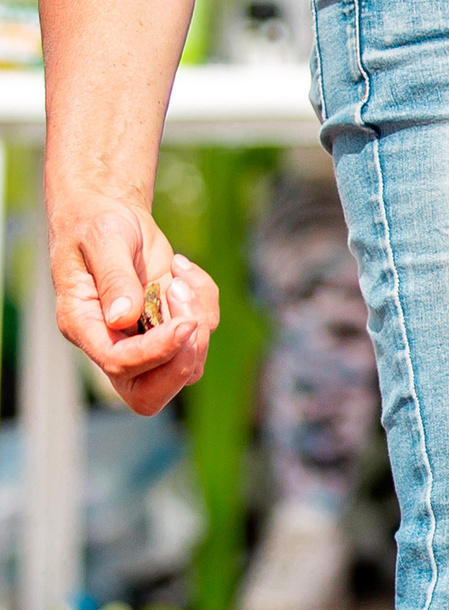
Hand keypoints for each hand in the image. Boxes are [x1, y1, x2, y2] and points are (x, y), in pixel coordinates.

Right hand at [50, 194, 217, 416]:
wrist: (111, 214)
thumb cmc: (97, 225)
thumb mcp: (103, 240)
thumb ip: (113, 278)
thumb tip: (123, 318)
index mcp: (83, 326)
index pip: (120, 364)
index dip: (156, 352)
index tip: (183, 323)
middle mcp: (113, 342)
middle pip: (150, 395)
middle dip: (181, 363)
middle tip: (189, 319)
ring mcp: (144, 338)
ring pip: (186, 367)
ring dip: (198, 322)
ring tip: (178, 278)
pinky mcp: (171, 324)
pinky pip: (204, 328)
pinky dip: (205, 299)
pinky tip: (181, 267)